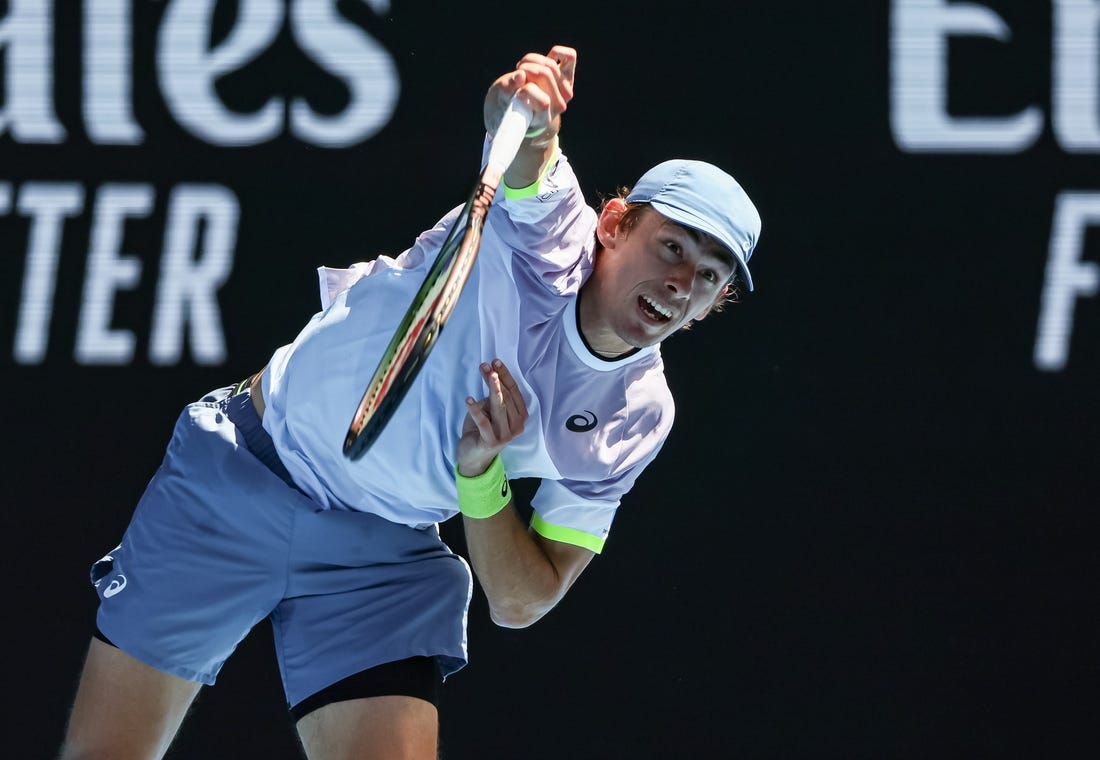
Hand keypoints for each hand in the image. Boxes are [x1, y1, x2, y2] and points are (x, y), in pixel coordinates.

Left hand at [457, 359, 528, 476]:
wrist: (473, 456)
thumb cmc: (482, 430)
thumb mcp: (490, 411)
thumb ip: (494, 398)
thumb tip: (491, 375)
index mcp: (520, 417)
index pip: (514, 392)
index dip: (505, 376)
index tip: (495, 362)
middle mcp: (517, 426)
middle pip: (507, 398)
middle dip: (496, 379)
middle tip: (485, 366)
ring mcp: (505, 435)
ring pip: (499, 407)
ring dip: (491, 388)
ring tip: (486, 373)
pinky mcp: (491, 442)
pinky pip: (483, 422)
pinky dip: (475, 410)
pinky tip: (468, 399)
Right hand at [484, 45, 576, 143]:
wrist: (521, 106)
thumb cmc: (507, 103)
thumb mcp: (501, 99)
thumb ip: (507, 90)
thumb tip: (520, 76)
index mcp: (544, 119)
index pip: (544, 102)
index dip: (526, 91)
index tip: (516, 93)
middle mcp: (558, 105)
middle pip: (544, 74)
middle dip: (525, 69)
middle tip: (516, 76)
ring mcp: (564, 90)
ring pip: (550, 65)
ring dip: (530, 60)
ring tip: (522, 69)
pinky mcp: (567, 76)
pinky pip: (569, 56)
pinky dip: (556, 52)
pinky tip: (541, 60)